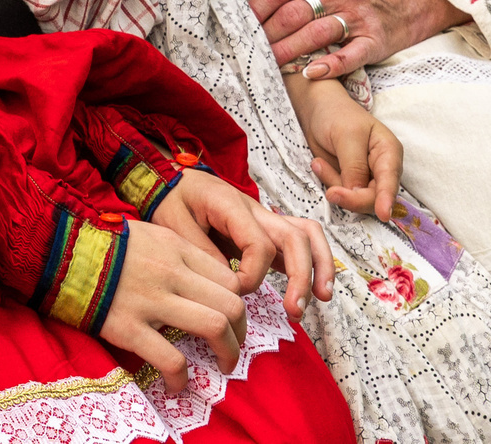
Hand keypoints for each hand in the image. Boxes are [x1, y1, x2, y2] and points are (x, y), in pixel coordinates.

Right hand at [99, 216, 246, 391]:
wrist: (56, 251)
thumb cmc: (100, 244)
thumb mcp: (147, 235)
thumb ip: (178, 254)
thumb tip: (205, 280)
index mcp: (175, 249)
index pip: (230, 279)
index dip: (238, 303)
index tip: (231, 319)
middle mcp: (170, 273)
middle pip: (231, 304)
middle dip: (240, 333)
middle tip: (232, 347)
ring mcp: (151, 301)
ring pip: (214, 327)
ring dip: (227, 353)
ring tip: (221, 366)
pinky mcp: (128, 327)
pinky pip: (171, 358)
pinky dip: (181, 378)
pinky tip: (178, 384)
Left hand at [152, 169, 330, 321]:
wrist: (169, 179)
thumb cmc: (170, 199)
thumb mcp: (172, 223)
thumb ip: (201, 251)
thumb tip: (230, 283)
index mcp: (231, 205)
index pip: (260, 245)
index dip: (252, 275)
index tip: (234, 291)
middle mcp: (255, 209)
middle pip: (295, 237)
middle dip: (302, 275)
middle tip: (295, 311)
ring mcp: (264, 218)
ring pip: (306, 235)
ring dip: (319, 266)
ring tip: (322, 299)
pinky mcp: (265, 229)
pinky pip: (299, 240)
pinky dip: (312, 261)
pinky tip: (314, 287)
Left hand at [248, 0, 467, 74]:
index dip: (258, 5)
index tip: (242, 21)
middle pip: (295, 12)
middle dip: (268, 31)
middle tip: (250, 47)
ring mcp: (359, 16)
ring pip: (317, 33)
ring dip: (290, 50)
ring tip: (270, 62)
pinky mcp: (375, 40)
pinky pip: (351, 54)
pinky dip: (330, 65)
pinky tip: (311, 72)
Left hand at [284, 70, 400, 220]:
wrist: (316, 109)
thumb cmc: (336, 114)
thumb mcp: (346, 136)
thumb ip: (353, 166)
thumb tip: (357, 192)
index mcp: (389, 152)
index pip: (389, 180)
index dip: (386, 199)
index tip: (383, 214)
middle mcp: (382, 169)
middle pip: (374, 197)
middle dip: (352, 197)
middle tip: (331, 192)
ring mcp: (365, 177)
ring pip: (356, 198)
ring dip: (335, 185)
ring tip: (318, 163)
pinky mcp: (349, 181)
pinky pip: (341, 192)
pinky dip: (329, 182)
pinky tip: (319, 164)